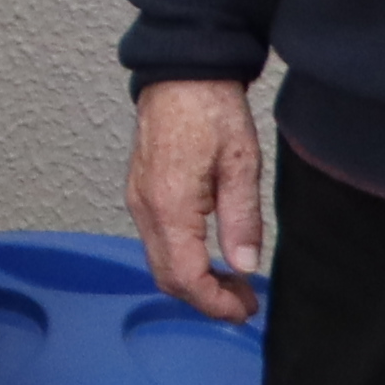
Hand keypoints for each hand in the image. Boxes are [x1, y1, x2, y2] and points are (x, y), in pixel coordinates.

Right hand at [129, 77, 269, 323]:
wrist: (181, 74)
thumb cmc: (210, 110)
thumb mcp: (241, 165)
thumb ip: (241, 220)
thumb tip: (244, 265)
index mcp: (169, 205)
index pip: (186, 277)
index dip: (215, 303)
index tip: (246, 310)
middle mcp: (144, 209)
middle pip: (166, 277)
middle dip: (205, 299)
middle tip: (244, 300)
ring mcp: (138, 201)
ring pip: (159, 262)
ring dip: (193, 281)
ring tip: (233, 280)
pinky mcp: (140, 193)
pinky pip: (155, 242)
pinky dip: (181, 260)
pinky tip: (209, 254)